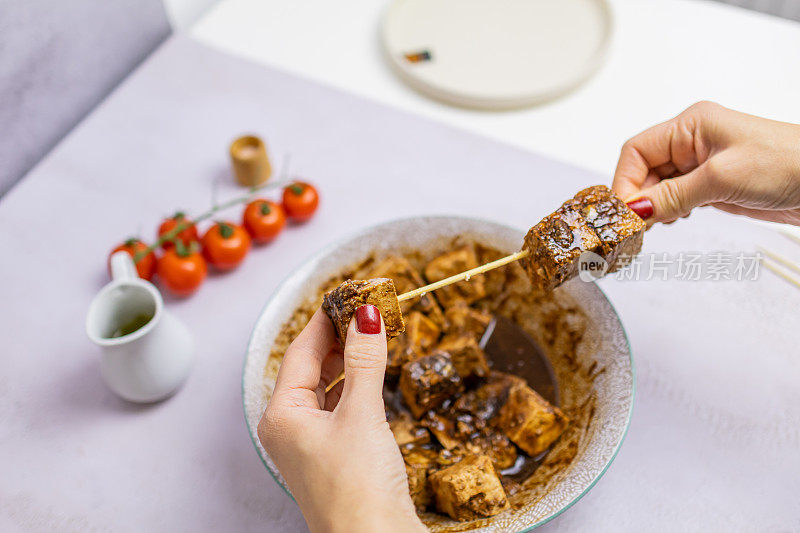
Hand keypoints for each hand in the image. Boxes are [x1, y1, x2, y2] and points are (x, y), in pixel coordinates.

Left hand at [257, 306, 424, 532]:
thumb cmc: (358, 490)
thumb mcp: (362, 415)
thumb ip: (365, 360)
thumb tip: (367, 316)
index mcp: (282, 414)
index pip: (300, 350)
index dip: (326, 318)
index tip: (349, 292)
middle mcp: (290, 426)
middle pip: (310, 366)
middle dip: (338, 336)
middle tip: (367, 308)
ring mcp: (311, 442)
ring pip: (326, 385)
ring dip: (349, 359)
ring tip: (373, 332)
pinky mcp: (335, 454)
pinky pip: (340, 405)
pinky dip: (356, 384)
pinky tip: (372, 372)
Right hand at [612, 101, 799, 225]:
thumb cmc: (787, 163)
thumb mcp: (721, 179)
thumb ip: (673, 196)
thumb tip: (634, 210)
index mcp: (690, 126)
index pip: (636, 151)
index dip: (624, 182)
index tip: (623, 212)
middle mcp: (691, 143)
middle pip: (643, 171)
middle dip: (637, 199)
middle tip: (634, 227)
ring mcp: (701, 165)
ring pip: (657, 187)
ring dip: (652, 208)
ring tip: (654, 226)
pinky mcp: (712, 185)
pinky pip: (675, 198)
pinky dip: (668, 212)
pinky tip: (674, 221)